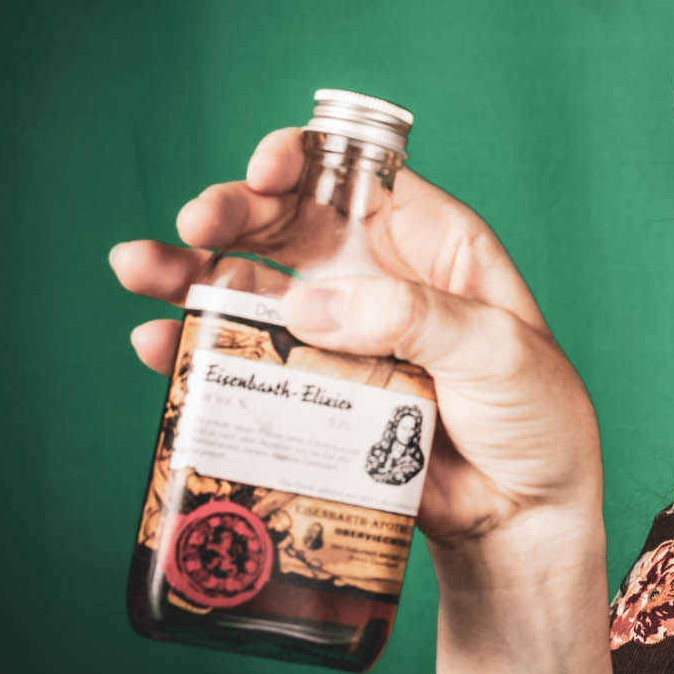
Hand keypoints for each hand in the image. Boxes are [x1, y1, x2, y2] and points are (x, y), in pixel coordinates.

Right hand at [110, 127, 603, 566]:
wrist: (522, 514)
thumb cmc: (536, 419)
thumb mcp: (498, 351)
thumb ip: (412, 318)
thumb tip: (309, 306)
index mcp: (434, 243)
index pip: (359, 177)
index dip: (306, 159)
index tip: (265, 169)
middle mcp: (376, 276)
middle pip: (288, 222)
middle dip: (233, 211)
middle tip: (194, 223)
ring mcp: (339, 333)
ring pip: (249, 285)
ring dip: (188, 271)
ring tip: (138, 268)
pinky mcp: (313, 391)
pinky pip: (242, 360)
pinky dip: (192, 349)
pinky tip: (155, 346)